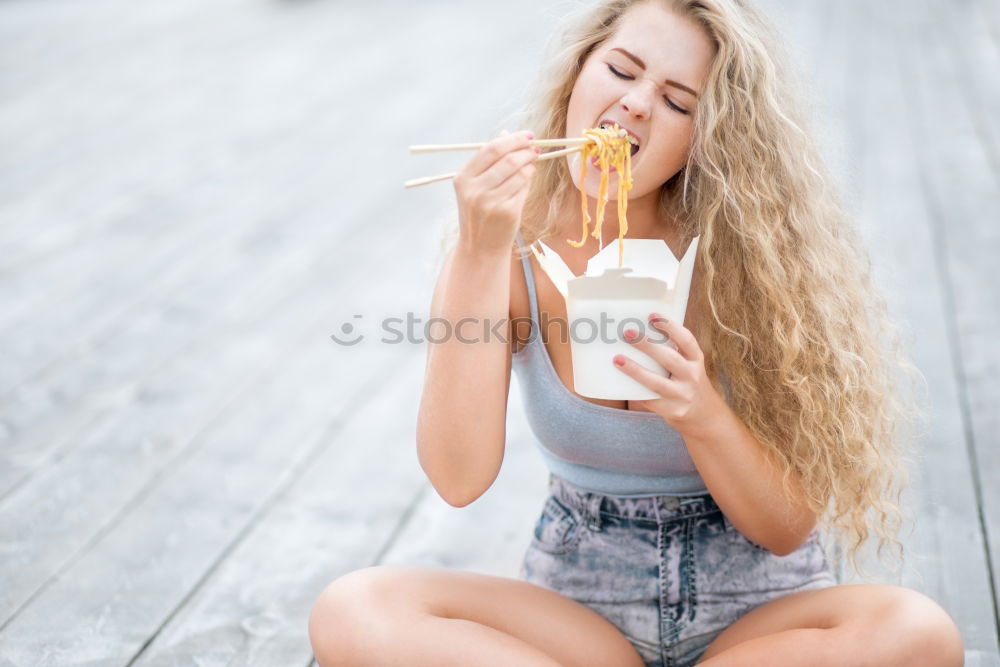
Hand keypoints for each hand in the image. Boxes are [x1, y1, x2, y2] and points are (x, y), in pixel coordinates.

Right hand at [453, 129, 538, 255]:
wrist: (480, 247)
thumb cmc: (480, 213)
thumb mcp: (476, 186)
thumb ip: (490, 160)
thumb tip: (506, 134)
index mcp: (463, 178)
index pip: (491, 149)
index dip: (513, 139)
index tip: (528, 135)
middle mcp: (474, 190)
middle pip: (507, 158)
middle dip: (525, 149)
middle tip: (535, 148)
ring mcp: (490, 202)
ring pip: (519, 172)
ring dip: (530, 164)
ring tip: (532, 162)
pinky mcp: (506, 212)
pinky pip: (524, 187)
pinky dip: (529, 179)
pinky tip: (528, 178)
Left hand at [614, 313, 723, 437]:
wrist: (704, 415)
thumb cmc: (687, 381)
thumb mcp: (689, 364)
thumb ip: (672, 351)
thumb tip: (638, 332)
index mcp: (696, 360)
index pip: (686, 340)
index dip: (670, 327)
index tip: (651, 316)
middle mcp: (692, 376)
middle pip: (669, 359)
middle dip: (647, 345)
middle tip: (627, 333)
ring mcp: (683, 395)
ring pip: (656, 382)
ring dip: (635, 370)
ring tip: (617, 359)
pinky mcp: (672, 411)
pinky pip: (650, 400)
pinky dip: (636, 390)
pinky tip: (621, 382)